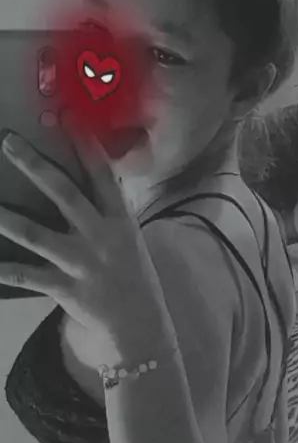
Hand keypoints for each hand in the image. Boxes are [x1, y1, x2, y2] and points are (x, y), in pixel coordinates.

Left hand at [0, 118, 167, 359]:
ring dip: (8, 218)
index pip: (102, 174)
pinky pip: (28, 276)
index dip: (85, 144)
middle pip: (64, 194)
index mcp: (119, 220)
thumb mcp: (129, 239)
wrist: (139, 326)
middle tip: (8, 143)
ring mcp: (81, 263)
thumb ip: (107, 212)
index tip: (68, 116)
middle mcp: (100, 236)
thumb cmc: (133, 278)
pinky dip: (5, 269)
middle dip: (35, 167)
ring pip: (37, 235)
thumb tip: (89, 179)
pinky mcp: (65, 288)